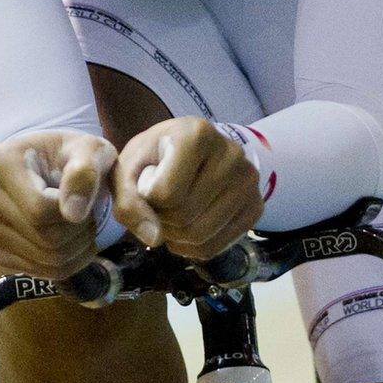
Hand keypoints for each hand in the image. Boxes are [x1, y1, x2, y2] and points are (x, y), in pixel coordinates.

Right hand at [0, 130, 116, 280]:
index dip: (75, 213)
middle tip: (89, 214)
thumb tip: (73, 213)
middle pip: (45, 238)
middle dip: (80, 231)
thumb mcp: (91, 150)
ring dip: (78, 248)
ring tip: (82, 225)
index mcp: (2, 162)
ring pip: (46, 259)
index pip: (40, 210)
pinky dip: (67, 262)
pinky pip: (39, 272)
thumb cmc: (76, 155)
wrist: (58, 167)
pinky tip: (71, 240)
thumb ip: (85, 173)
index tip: (86, 198)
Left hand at [112, 117, 264, 257]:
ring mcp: (249, 181)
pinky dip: (192, 248)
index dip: (146, 199)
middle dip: (161, 219)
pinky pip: (216, 247)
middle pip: (185, 216)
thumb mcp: (127, 171)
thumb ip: (128, 202)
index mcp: (198, 134)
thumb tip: (154, 239)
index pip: (166, 193)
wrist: (185, 155)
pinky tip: (188, 226)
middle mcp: (232, 153)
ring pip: (200, 235)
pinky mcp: (256, 206)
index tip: (148, 182)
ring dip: (175, 236)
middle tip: (159, 203)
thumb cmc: (153, 159)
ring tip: (172, 214)